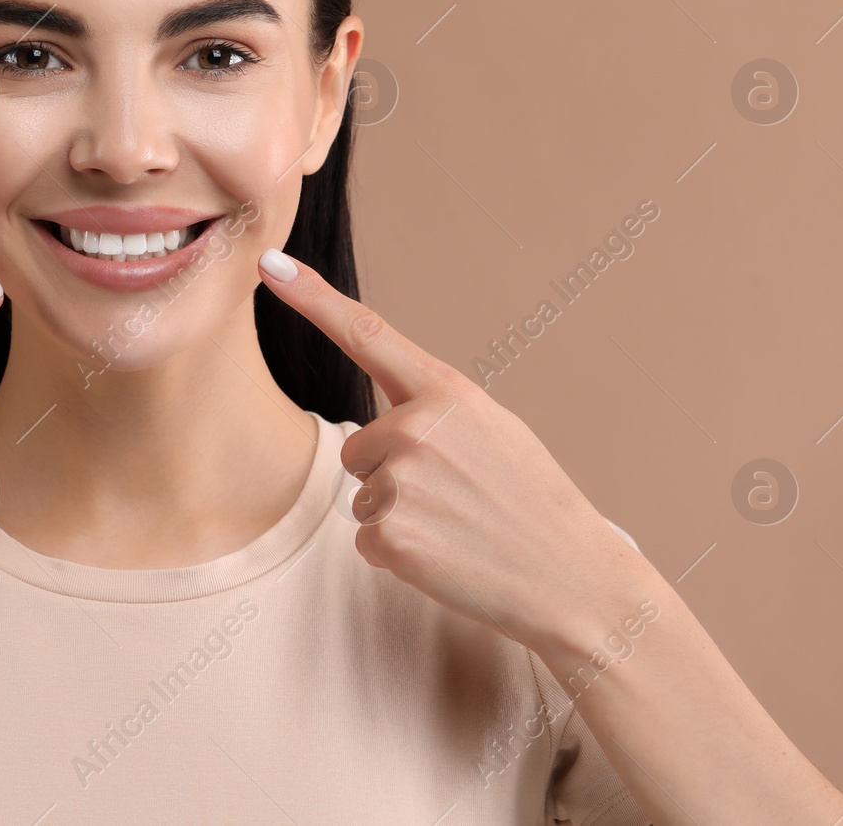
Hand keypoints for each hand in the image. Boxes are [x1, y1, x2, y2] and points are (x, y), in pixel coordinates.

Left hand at [257, 249, 648, 656]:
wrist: (572, 579)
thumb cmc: (533, 504)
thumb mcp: (495, 430)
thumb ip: (435, 409)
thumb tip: (386, 415)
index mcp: (448, 393)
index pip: (368, 333)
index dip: (312, 297)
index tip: (270, 263)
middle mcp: (416, 428)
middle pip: (358, 447)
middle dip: (392, 474)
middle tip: (458, 498)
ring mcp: (400, 482)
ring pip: (363, 494)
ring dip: (399, 515)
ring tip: (459, 527)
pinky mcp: (389, 535)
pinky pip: (367, 538)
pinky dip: (399, 553)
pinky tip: (447, 555)